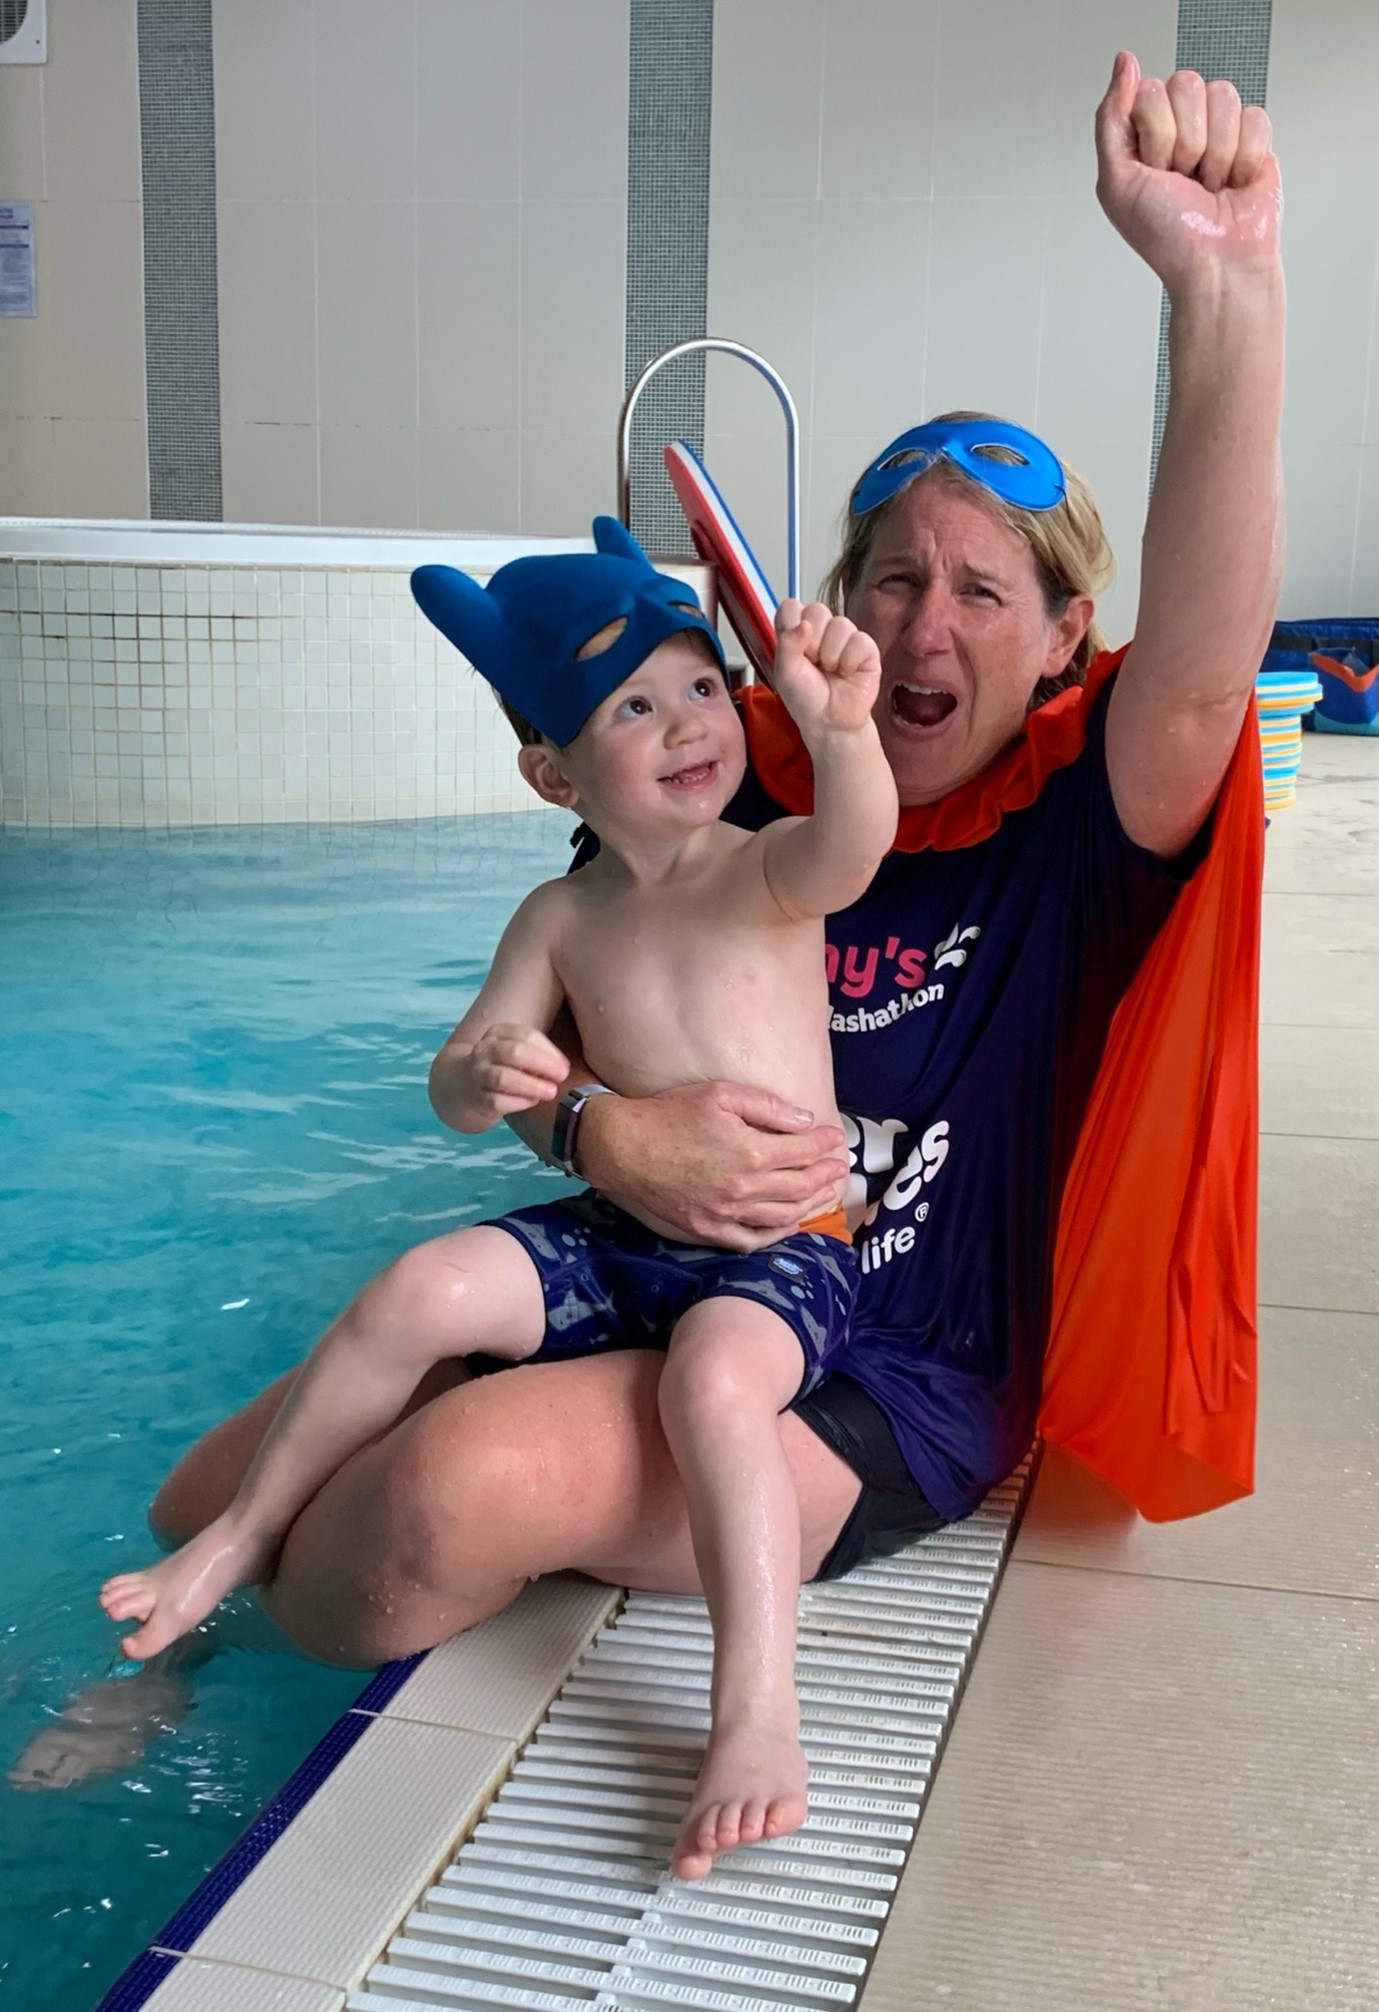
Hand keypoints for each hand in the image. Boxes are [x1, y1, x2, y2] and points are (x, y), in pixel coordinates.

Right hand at [461, 1024, 569, 1122]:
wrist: (462, 1085)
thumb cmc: (502, 1067)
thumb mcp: (516, 1051)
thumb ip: (538, 1054)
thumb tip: (562, 1068)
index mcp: (498, 1033)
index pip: (526, 1035)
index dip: (549, 1051)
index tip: (564, 1066)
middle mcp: (485, 1051)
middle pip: (514, 1053)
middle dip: (542, 1064)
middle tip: (561, 1076)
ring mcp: (478, 1075)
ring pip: (503, 1078)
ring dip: (531, 1085)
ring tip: (550, 1092)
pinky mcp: (477, 1099)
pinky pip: (498, 1101)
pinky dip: (519, 1102)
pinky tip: (532, 1102)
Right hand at [578, 1080, 847, 1251]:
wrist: (623, 1147)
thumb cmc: (670, 1113)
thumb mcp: (721, 1095)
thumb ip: (768, 1107)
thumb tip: (805, 1120)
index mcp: (751, 1152)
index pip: (803, 1151)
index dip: (825, 1144)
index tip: (836, 1137)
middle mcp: (744, 1188)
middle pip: (800, 1186)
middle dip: (826, 1175)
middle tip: (840, 1166)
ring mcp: (727, 1213)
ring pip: (783, 1216)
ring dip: (812, 1204)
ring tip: (827, 1193)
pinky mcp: (708, 1228)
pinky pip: (751, 1239)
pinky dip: (777, 1235)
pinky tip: (791, 1225)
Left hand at [772, 600, 881, 740]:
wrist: (831, 722)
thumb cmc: (807, 699)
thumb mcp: (785, 674)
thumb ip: (787, 645)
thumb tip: (804, 624)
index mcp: (797, 632)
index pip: (791, 607)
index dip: (792, 623)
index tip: (795, 647)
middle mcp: (821, 630)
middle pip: (817, 609)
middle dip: (813, 641)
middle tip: (814, 663)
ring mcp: (845, 637)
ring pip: (840, 624)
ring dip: (831, 654)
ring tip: (831, 671)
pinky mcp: (866, 648)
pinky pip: (859, 640)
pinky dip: (850, 660)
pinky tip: (847, 672)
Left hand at [1095, 51, 1280, 298]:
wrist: (1216, 266)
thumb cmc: (1166, 237)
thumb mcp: (1116, 182)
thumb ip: (1110, 118)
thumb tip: (1124, 64)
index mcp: (1142, 134)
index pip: (1151, 92)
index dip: (1156, 134)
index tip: (1156, 171)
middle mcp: (1179, 126)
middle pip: (1187, 85)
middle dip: (1185, 143)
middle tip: (1183, 179)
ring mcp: (1217, 130)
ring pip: (1222, 96)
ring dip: (1215, 153)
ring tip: (1208, 185)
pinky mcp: (1252, 139)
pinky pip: (1253, 116)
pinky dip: (1243, 157)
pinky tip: (1234, 183)